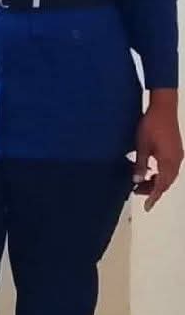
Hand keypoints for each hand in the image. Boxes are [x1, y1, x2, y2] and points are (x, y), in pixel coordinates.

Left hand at [133, 89, 181, 210]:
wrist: (164, 108)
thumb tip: (137, 181)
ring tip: (140, 182)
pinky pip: (169, 168)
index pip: (161, 185)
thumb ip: (141, 165)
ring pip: (168, 175)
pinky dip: (160, 173)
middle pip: (166, 182)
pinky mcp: (176, 150)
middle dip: (153, 189)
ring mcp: (178, 155)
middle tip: (136, 191)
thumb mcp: (142, 146)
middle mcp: (176, 161)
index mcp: (169, 162)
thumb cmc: (150, 125)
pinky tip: (149, 170)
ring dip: (156, 181)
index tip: (146, 207)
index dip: (154, 197)